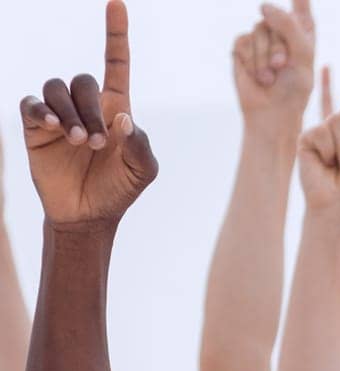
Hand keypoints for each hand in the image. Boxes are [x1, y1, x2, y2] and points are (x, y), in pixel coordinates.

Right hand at [19, 2, 157, 231]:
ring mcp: (59, 114)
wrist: (89, 215)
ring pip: (56, 89)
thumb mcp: (143, 170)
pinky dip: (42, 112)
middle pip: (82, 80)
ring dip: (69, 113)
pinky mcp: (36, 127)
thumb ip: (140, 144)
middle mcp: (86, 105)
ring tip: (80, 141)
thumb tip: (121, 117)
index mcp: (116, 108)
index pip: (115, 63)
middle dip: (90, 108)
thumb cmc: (119, 189)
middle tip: (96, 142)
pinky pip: (31, 105)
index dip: (116, 35)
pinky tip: (55, 128)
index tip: (116, 3)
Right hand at [232, 0, 314, 133]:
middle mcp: (280, 31)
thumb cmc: (294, 89)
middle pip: (275, 17)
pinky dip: (252, 61)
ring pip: (258, 30)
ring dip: (265, 57)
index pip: (301, 5)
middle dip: (278, 45)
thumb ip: (288, 26)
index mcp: (303, 32)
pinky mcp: (242, 47)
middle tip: (282, 67)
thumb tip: (262, 6)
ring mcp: (260, 38)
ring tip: (271, 77)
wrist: (272, 113)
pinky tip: (258, 77)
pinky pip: (243, 42)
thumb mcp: (302, 56)